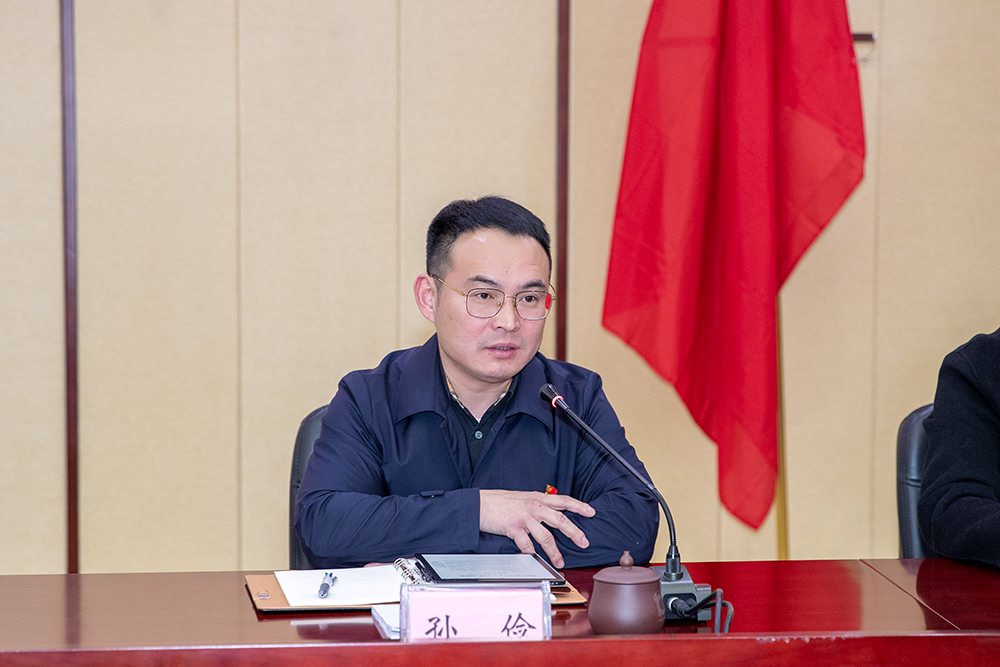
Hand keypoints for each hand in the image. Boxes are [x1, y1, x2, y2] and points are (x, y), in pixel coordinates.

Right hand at [479, 489, 594, 568]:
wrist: (479, 504)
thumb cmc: (498, 502)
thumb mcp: (521, 498)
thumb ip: (536, 505)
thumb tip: (548, 513)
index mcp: (537, 498)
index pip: (563, 500)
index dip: (578, 506)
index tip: (591, 512)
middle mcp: (533, 506)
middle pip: (560, 519)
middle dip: (574, 532)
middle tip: (584, 542)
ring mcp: (524, 517)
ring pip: (546, 535)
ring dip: (555, 551)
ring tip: (560, 562)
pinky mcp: (513, 527)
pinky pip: (527, 544)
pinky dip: (532, 554)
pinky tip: (535, 560)